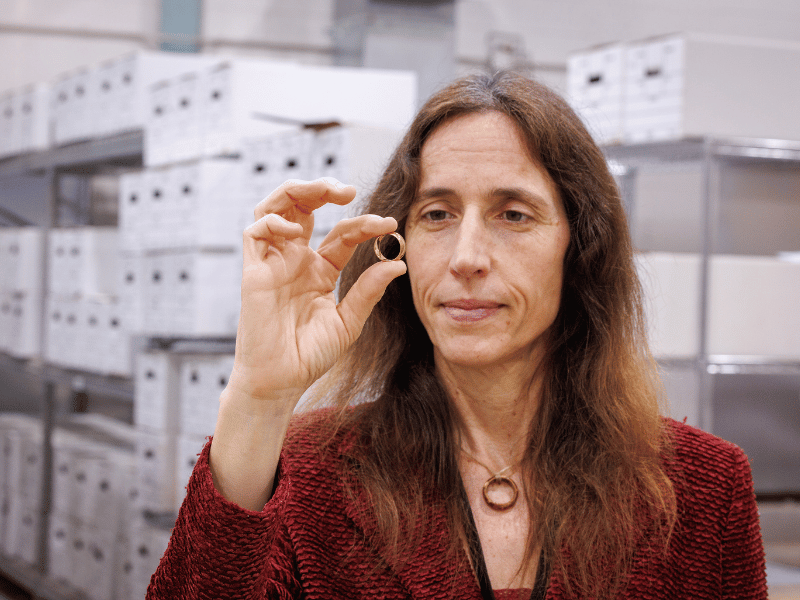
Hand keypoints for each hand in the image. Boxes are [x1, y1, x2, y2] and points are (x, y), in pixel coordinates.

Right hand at [227, 177, 406, 411]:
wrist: (281, 382)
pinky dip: (273, 221)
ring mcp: (274, 263)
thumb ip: (368, 291)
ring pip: (276, 209)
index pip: (342, 234)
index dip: (364, 224)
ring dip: (298, 191)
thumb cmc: (310, 355)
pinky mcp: (254, 272)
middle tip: (349, 189)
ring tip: (325, 189)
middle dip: (324, 190)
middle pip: (304, 207)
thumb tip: (398, 265)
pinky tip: (296, 228)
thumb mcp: (348, 321)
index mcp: (320, 270)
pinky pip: (255, 233)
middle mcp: (296, 260)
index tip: (389, 225)